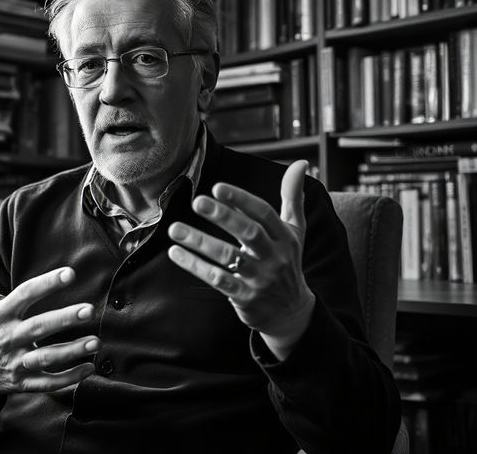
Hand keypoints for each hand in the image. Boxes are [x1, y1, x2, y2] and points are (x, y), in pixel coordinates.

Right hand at [0, 241, 99, 406]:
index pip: (25, 295)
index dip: (47, 283)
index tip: (71, 273)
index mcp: (1, 314)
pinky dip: (69, 379)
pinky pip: (47, 383)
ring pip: (46, 358)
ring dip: (72, 351)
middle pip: (38, 327)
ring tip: (97, 342)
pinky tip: (90, 368)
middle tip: (90, 310)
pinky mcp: (23, 383)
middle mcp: (8, 338)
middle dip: (64, 319)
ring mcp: (16, 362)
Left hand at [167, 160, 314, 359]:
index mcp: (285, 237)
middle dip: (223, 216)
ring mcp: (259, 279)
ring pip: (228, 257)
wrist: (292, 313)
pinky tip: (176, 253)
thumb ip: (293, 197)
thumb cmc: (288, 262)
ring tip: (175, 229)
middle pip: (249, 233)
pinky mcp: (245, 297)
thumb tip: (302, 163)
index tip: (218, 187)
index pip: (264, 214)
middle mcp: (274, 257)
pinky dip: (196, 266)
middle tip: (198, 201)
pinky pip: (218, 280)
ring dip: (199, 242)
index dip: (242, 200)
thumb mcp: (295, 231)